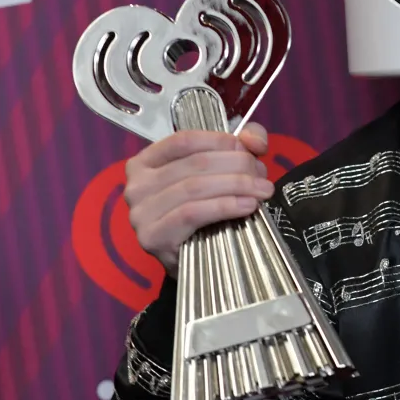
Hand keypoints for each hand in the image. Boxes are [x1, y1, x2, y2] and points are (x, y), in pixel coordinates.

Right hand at [124, 123, 273, 276]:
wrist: (196, 260)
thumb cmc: (206, 208)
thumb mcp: (222, 170)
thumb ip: (241, 145)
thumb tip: (255, 141)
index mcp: (147, 161)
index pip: (185, 140)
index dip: (222, 141)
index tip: (253, 151)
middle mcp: (136, 184)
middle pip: (195, 163)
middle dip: (238, 166)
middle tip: (263, 178)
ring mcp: (140, 212)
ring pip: (195, 187)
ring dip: (237, 186)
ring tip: (262, 192)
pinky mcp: (152, 236)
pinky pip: (192, 213)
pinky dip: (225, 206)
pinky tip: (247, 206)